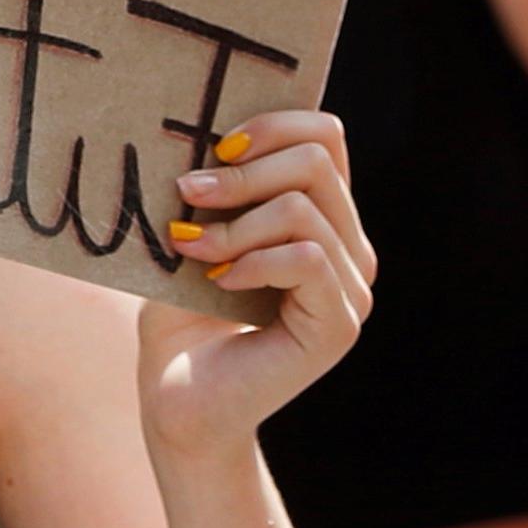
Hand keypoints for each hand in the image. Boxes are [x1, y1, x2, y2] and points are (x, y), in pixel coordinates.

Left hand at [136, 109, 375, 458]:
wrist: (177, 402)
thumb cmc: (180, 315)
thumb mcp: (197, 231)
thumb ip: (218, 184)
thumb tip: (208, 129)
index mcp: (324, 217)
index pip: (325, 136)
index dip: (271, 125)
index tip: (214, 148)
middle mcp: (349, 249)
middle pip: (317, 159)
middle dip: (245, 171)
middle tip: (188, 193)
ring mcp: (350, 289)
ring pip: (304, 209)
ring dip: (236, 224)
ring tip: (193, 248)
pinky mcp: (337, 325)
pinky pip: (306, 258)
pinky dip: (253, 260)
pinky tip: (221, 281)